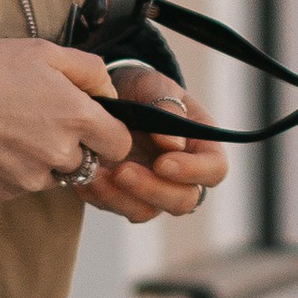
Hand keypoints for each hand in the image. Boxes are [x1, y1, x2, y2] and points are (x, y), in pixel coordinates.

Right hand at [0, 38, 129, 198]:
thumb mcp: (45, 51)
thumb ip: (90, 70)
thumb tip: (109, 92)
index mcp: (76, 117)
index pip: (121, 144)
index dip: (110, 132)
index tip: (93, 121)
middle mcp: (59, 153)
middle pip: (89, 162)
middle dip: (76, 144)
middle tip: (44, 118)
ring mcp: (32, 177)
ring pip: (57, 175)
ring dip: (47, 158)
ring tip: (16, 128)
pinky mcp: (5, 191)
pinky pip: (26, 184)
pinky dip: (18, 168)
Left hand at [82, 79, 227, 226]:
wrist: (112, 95)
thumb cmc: (142, 89)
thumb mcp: (154, 86)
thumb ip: (166, 107)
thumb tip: (172, 145)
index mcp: (201, 146)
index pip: (214, 170)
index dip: (193, 172)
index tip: (163, 162)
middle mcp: (182, 175)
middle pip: (183, 200)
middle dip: (152, 189)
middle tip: (123, 170)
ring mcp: (153, 189)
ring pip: (146, 211)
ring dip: (121, 198)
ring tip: (97, 174)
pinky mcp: (124, 196)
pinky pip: (115, 207)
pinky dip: (99, 196)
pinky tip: (83, 179)